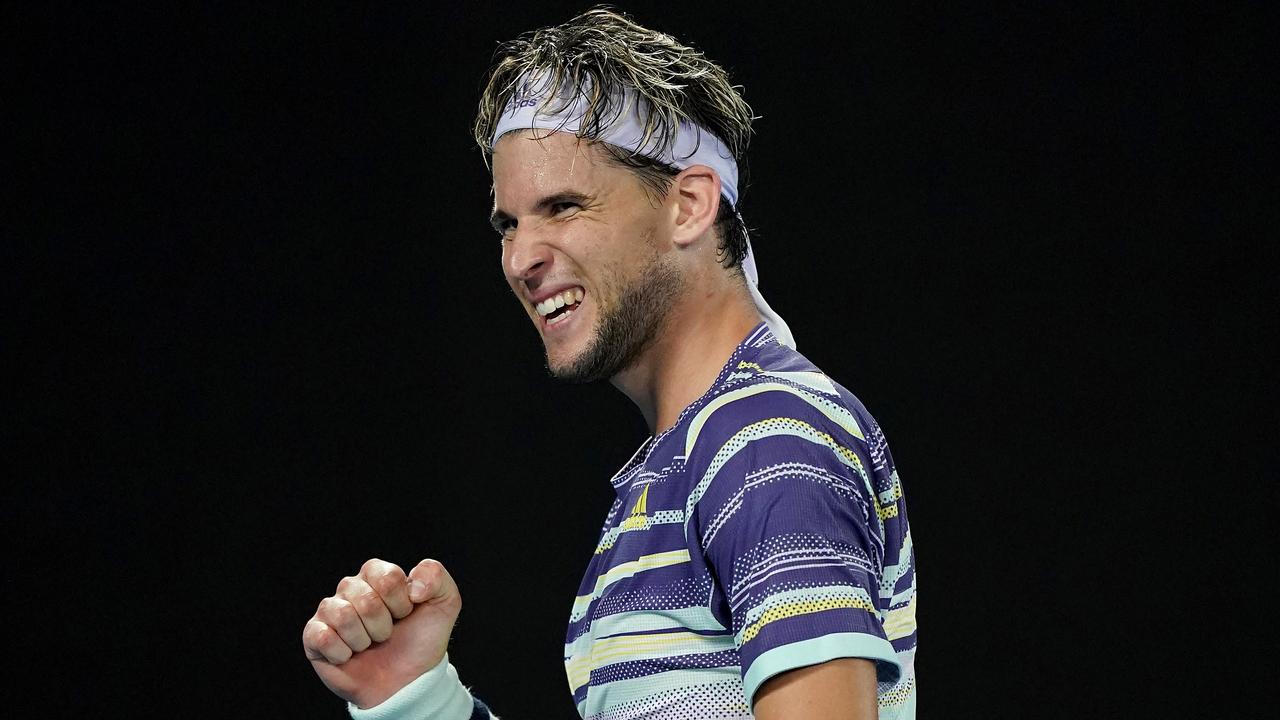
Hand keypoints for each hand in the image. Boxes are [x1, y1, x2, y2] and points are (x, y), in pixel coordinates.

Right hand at [302, 558, 461, 708]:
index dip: (401, 602)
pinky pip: (322, 636)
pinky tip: (349, 655)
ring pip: (343, 615)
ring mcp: (330, 611)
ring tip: (369, 644)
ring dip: (364, 639)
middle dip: (383, 624)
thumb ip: (436, 576)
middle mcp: (351, 588)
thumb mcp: (444, 603)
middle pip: (364, 598)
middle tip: (386, 634)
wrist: (406, 681)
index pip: (386, 576)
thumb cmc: (420, 640)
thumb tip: (413, 585)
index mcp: (377, 575)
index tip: (406, 614)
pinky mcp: (314, 636)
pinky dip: (342, 652)